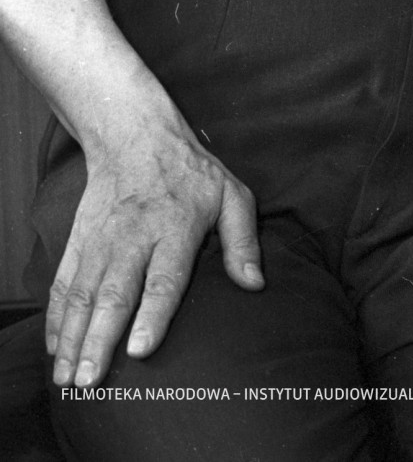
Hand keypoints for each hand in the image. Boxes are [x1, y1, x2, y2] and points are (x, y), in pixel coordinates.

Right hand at [46, 119, 262, 388]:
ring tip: (67, 378)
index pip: (163, 278)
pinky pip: (64, 282)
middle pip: (114, 293)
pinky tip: (55, 348)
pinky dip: (56, 317)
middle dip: (99, 339)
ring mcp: (102, 240)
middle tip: (89, 380)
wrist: (135, 134)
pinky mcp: (79, 239)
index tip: (139, 350)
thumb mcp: (230, 194)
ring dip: (73, 337)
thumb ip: (243, 240)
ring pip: (83, 293)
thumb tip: (255, 284)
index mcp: (176, 227)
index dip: (152, 315)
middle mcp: (134, 237)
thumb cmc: (191, 172)